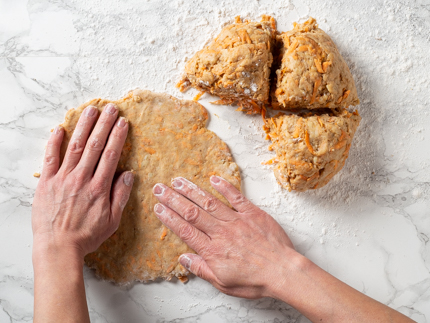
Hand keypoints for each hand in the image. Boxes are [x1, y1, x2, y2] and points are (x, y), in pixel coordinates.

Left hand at [32, 103, 133, 258]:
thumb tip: (128, 174)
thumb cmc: (86, 236)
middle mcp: (81, 178)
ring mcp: (62, 178)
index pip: (111, 155)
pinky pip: (50, 157)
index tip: (122, 122)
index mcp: (99, 188)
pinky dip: (54, 142)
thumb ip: (120, 196)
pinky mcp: (46, 182)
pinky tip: (60, 128)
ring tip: (91, 110)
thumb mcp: (112, 221)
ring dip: (84, 126)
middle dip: (104, 124)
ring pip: (75, 146)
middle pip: (95, 145)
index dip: (117, 136)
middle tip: (110, 108)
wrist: (57, 247)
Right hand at [152, 176, 298, 298]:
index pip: (185, 231)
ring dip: (192, 190)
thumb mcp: (224, 283)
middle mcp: (221, 232)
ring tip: (178, 181)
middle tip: (159, 188)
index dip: (170, 218)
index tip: (158, 208)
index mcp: (212, 250)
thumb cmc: (255, 280)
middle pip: (192, 212)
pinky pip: (236, 197)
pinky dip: (224, 186)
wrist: (283, 271)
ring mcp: (236, 220)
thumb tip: (184, 259)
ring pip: (209, 202)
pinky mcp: (252, 213)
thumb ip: (202, 269)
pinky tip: (213, 178)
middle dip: (173, 199)